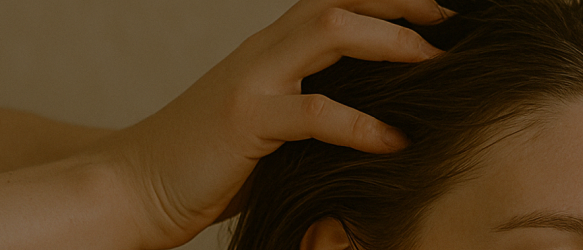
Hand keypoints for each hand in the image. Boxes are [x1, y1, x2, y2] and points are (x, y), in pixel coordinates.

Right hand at [90, 0, 452, 247]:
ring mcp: (252, 80)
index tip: (437, 16)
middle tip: (449, 22)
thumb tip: (379, 124)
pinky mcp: (243, 120)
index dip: (387, 1)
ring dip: (391, 41)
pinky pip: (314, 112)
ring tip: (434, 61)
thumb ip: (312, 112)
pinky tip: (394, 142)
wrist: (133, 185)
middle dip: (400, 3)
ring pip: (330, 31)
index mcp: (272, 51)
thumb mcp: (268, 125)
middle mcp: (263, 52)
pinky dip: (361, 125)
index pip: (335, 3)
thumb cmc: (208, 162)